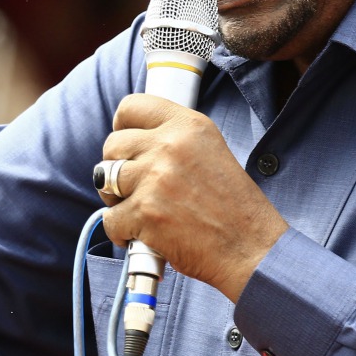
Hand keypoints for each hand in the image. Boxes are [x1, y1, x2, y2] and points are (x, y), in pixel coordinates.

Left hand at [99, 94, 287, 301]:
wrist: (251, 249)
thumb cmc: (233, 207)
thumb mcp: (210, 151)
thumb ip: (173, 140)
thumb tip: (130, 142)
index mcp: (189, 125)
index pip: (132, 106)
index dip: (121, 126)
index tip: (124, 143)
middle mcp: (170, 145)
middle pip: (112, 144)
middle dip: (115, 167)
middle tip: (133, 188)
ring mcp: (156, 178)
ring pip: (104, 178)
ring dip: (114, 198)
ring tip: (136, 210)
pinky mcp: (146, 212)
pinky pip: (109, 218)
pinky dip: (121, 232)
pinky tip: (142, 235)